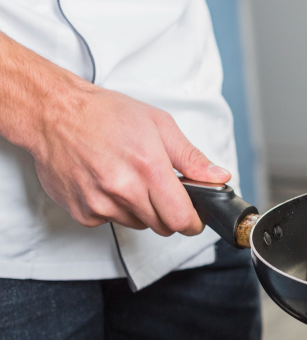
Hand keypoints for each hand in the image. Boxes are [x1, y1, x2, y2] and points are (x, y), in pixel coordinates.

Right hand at [31, 85, 229, 235]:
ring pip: (138, 224)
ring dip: (142, 210)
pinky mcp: (81, 212)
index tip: (195, 218)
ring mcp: (99, 204)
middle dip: (169, 213)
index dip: (193, 222)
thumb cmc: (106, 114)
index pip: (181, 219)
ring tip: (130, 178)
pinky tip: (107, 183)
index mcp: (149, 168)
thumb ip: (192, 158)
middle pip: (162, 226)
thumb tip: (219, 177)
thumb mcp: (160, 125)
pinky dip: (115, 208)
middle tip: (162, 189)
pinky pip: (110, 221)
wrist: (54, 113)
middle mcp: (123, 190)